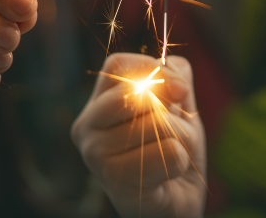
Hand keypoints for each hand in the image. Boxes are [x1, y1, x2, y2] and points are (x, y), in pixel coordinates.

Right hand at [72, 54, 206, 217]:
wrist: (176, 201)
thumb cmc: (171, 148)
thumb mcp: (177, 103)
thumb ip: (174, 76)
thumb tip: (171, 82)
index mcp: (96, 104)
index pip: (118, 65)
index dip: (154, 70)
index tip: (179, 91)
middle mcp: (86, 127)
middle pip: (136, 94)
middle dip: (169, 111)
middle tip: (171, 131)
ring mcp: (95, 155)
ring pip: (156, 124)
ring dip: (179, 140)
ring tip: (167, 156)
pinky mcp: (114, 181)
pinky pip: (168, 153)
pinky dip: (180, 162)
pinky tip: (165, 176)